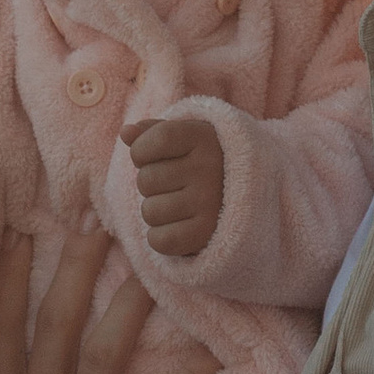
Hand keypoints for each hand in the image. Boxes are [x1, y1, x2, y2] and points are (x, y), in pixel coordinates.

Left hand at [127, 114, 224, 259]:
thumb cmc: (204, 162)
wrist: (248, 195)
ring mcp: (210, 202)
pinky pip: (159, 241)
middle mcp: (209, 167)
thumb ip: (153, 132)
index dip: (141, 153)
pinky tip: (178, 226)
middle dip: (152, 185)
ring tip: (179, 205)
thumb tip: (126, 133)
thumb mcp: (185, 138)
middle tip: (176, 185)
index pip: (146, 146)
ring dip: (157, 212)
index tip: (156, 156)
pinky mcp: (207, 234)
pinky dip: (161, 238)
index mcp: (202, 137)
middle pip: (145, 181)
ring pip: (150, 212)